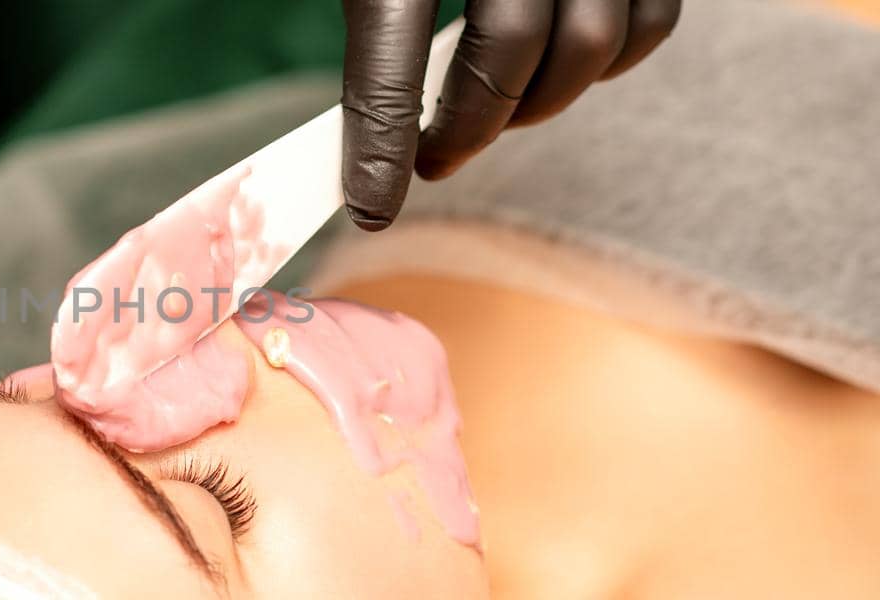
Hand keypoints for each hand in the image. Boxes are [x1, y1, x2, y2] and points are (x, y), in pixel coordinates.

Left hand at [339, 0, 681, 230]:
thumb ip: (372, 3)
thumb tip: (348, 115)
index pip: (392, 50)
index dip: (381, 141)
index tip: (371, 206)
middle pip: (510, 54)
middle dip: (472, 126)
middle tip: (434, 157)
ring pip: (595, 46)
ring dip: (544, 102)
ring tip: (497, 110)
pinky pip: (652, 20)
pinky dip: (611, 62)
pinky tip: (558, 65)